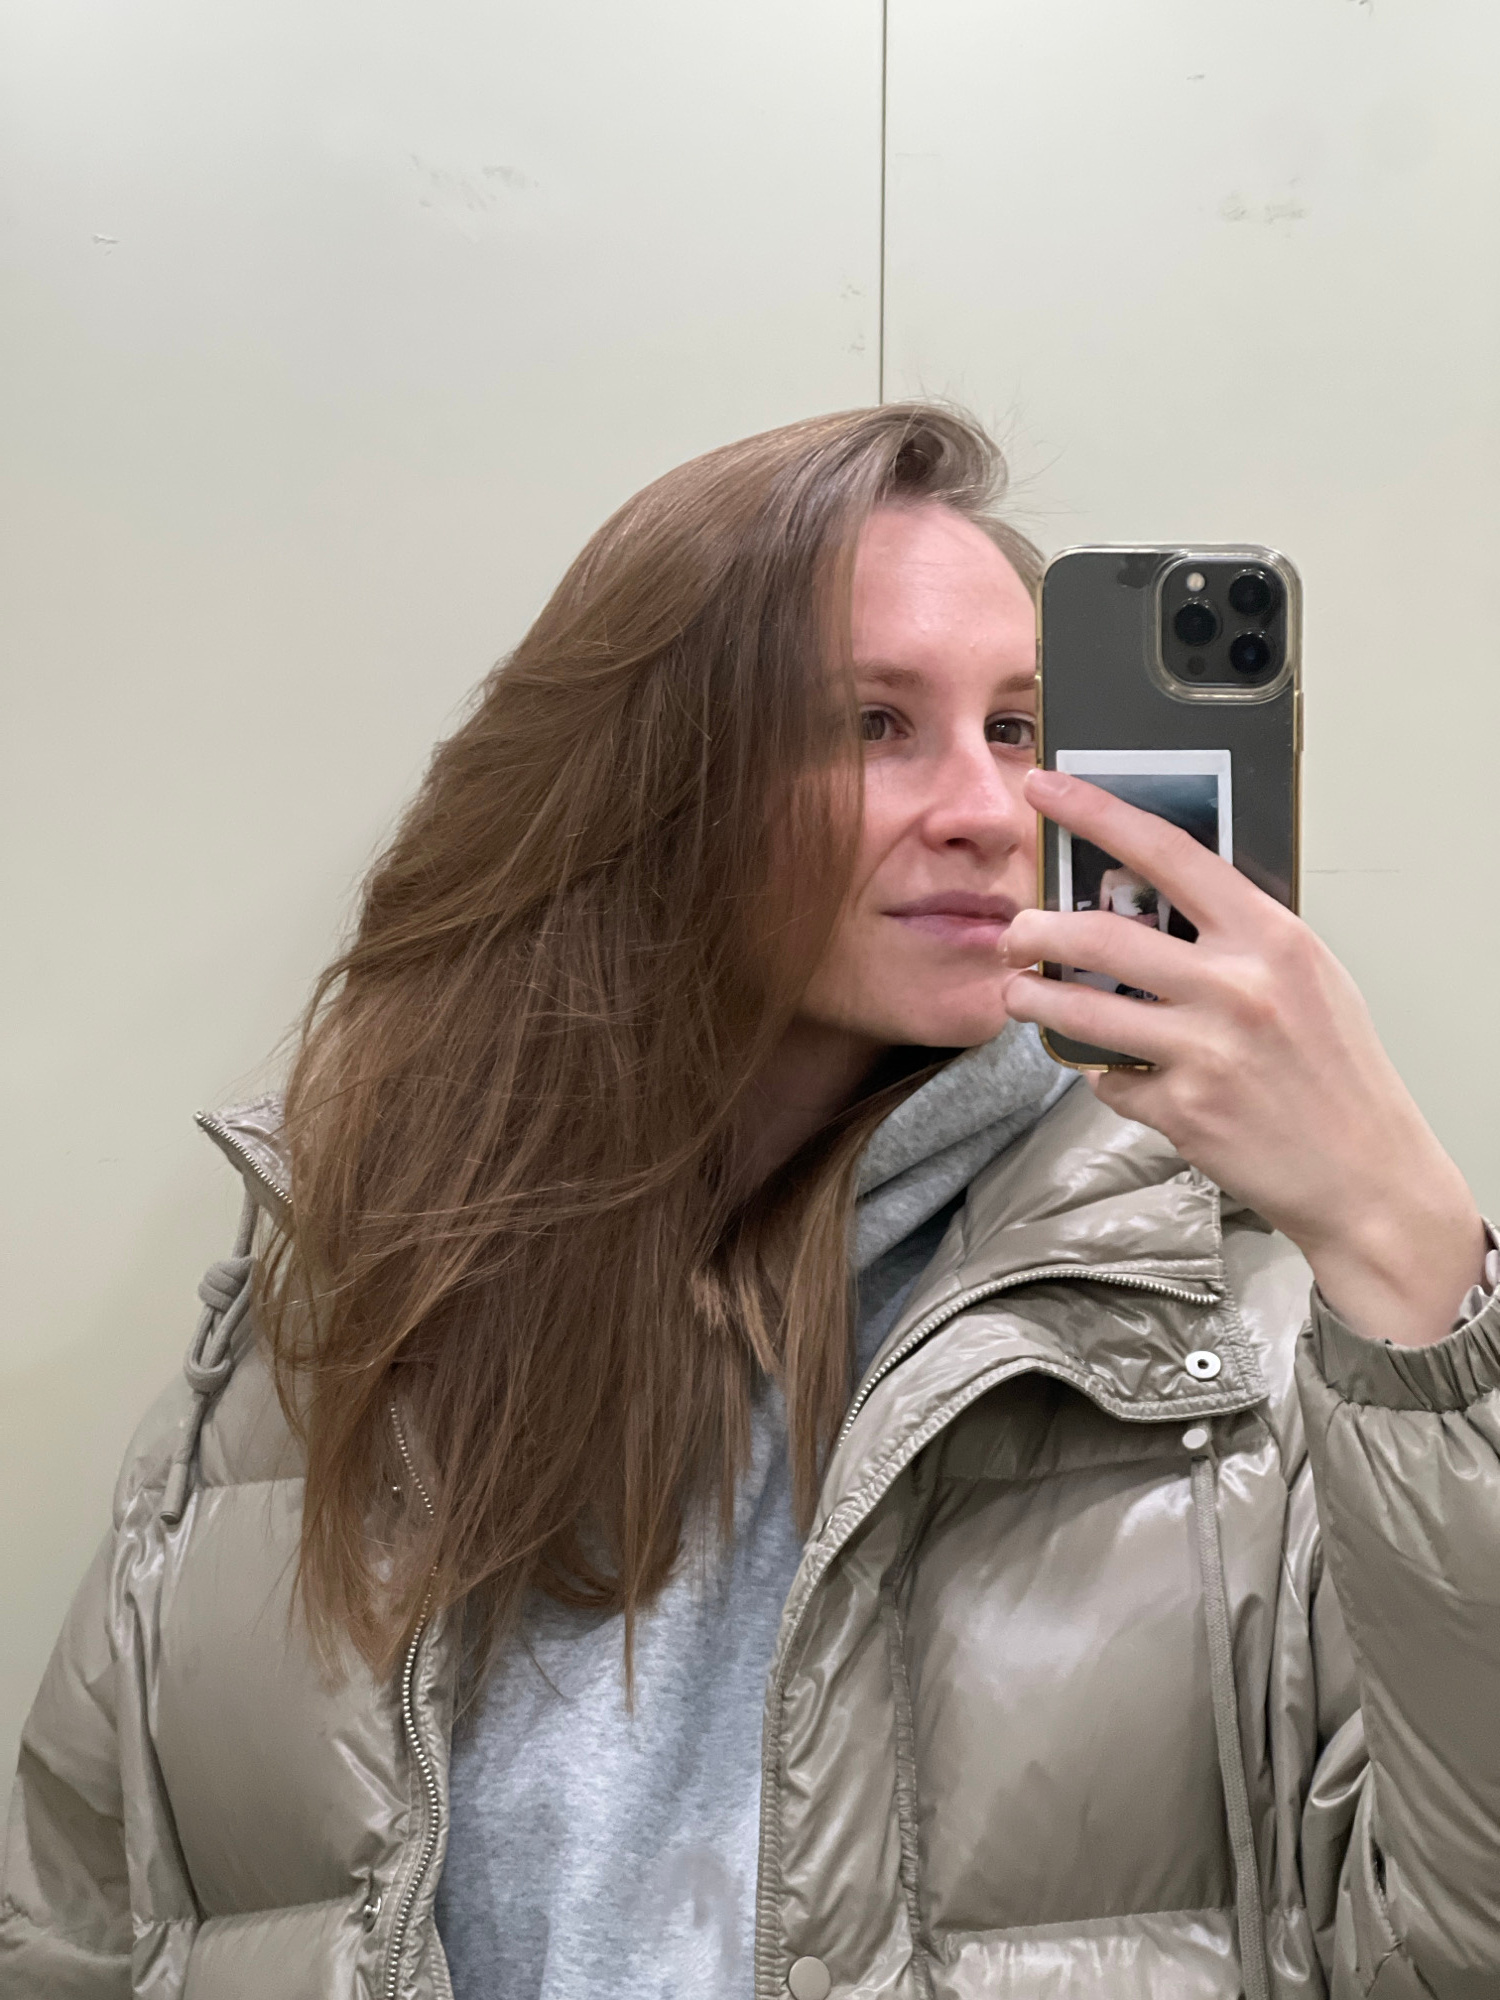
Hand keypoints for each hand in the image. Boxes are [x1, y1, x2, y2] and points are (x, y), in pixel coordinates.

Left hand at [1000, 768, 1485, 1347]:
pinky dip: (1106, 1078)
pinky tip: (1121, 1077)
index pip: (1168, 852)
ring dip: (1035, 998)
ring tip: (1018, 992)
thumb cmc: (1334, 1071)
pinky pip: (1110, 1081)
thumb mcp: (1304, 977)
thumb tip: (1151, 901)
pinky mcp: (1182, 1109)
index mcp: (1269, 938)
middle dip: (1036, 929)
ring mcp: (1206, 1051)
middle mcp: (1236, 986)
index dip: (1097, 814)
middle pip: (1100, 935)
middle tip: (1013, 931)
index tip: (1044, 788)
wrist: (1367, 1174)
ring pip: (1082, 1010)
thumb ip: (1234, 937)